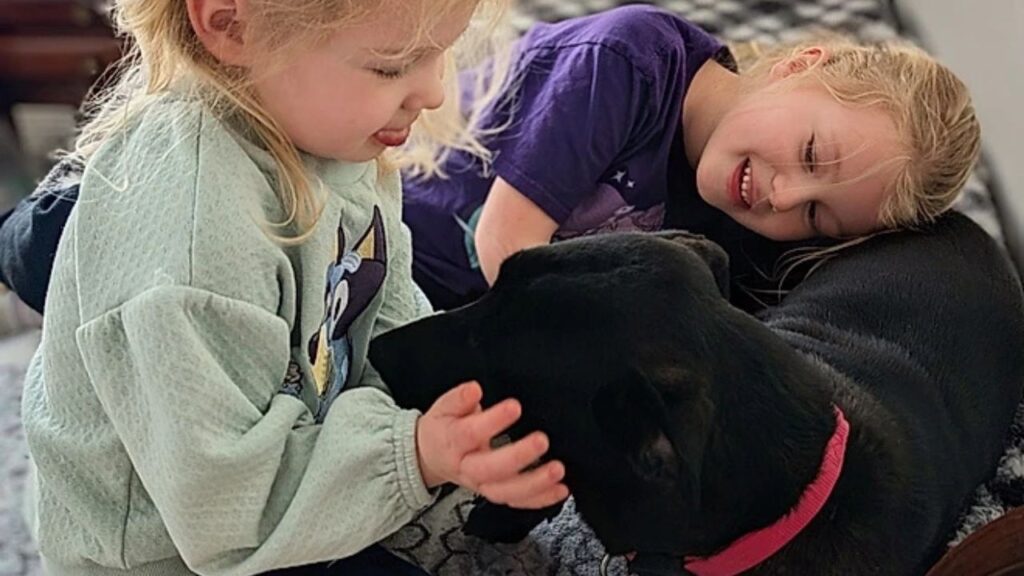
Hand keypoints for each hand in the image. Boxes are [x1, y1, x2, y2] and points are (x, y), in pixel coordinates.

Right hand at [416, 381, 568, 508]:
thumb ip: (459, 399)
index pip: (469, 434)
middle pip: (491, 469)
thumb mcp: (444, 408)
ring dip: (535, 484)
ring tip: (557, 470)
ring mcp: (482, 484)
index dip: (492, 421)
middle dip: (518, 456)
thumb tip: (474, 390)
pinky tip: (560, 490)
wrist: (431, 456)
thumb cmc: (443, 430)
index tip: (514, 407)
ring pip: (507, 492)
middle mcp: (467, 468)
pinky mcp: (496, 492)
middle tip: (541, 441)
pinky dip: (541, 499)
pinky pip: (518, 501)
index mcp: (452, 443)